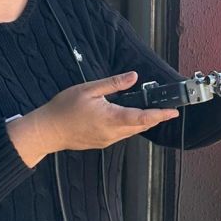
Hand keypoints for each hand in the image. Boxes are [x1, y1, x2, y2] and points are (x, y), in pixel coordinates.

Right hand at [8, 72, 178, 166]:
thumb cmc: (64, 108)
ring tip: (151, 110)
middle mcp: (112, 133)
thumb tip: (133, 77)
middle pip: (140, 126)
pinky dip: (130, 126)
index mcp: (111, 118)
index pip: (142, 118)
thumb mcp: (89, 89)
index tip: (173, 112)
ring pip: (132, 131)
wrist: (47, 131)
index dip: (160, 115)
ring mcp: (107, 140)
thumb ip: (113, 84)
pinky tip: (128, 116)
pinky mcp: (102, 142)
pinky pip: (122, 134)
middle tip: (166, 109)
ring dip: (142, 122)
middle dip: (155, 118)